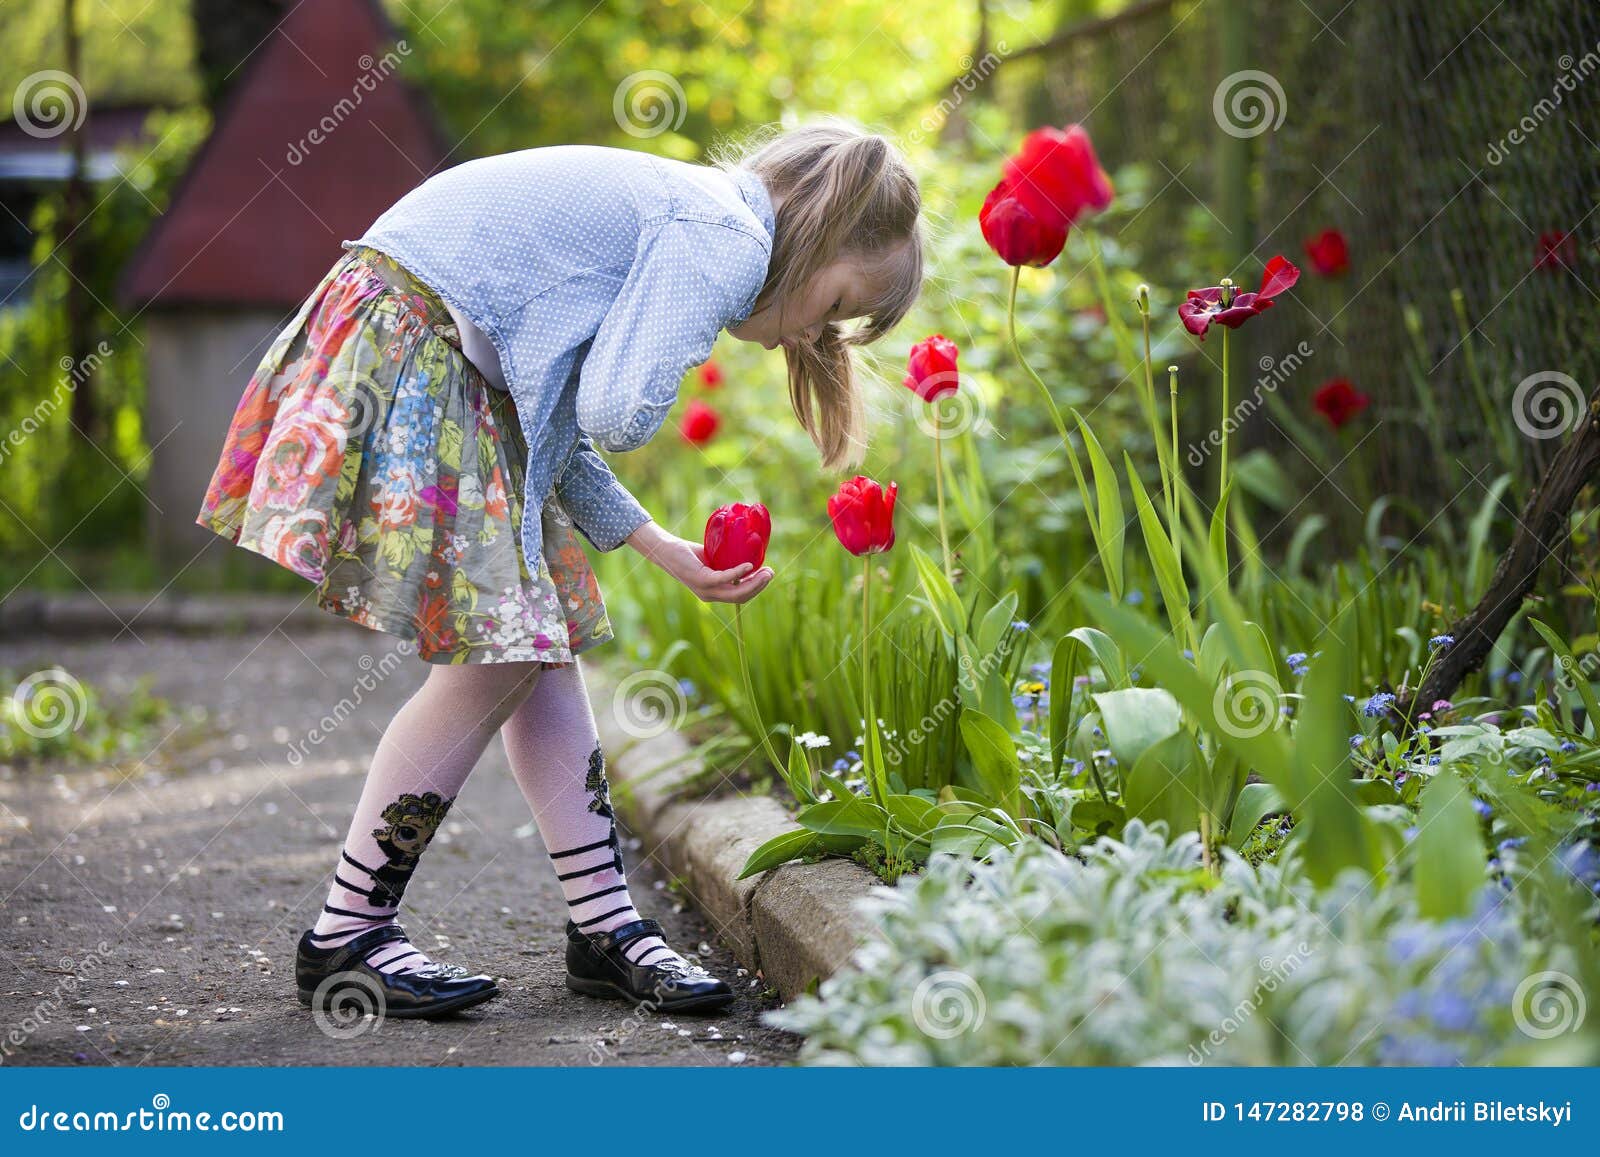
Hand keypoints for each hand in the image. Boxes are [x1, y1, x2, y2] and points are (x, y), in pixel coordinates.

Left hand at [626, 521, 774, 603]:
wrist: (666, 549)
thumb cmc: (688, 553)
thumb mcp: (713, 559)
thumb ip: (727, 561)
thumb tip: (748, 552)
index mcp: (714, 593)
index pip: (740, 597)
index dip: (756, 588)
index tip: (768, 575)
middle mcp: (710, 595)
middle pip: (741, 597)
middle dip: (760, 586)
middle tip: (771, 573)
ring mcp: (705, 589)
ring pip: (736, 593)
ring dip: (754, 583)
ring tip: (766, 571)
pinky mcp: (701, 580)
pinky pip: (724, 579)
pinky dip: (738, 573)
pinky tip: (748, 566)